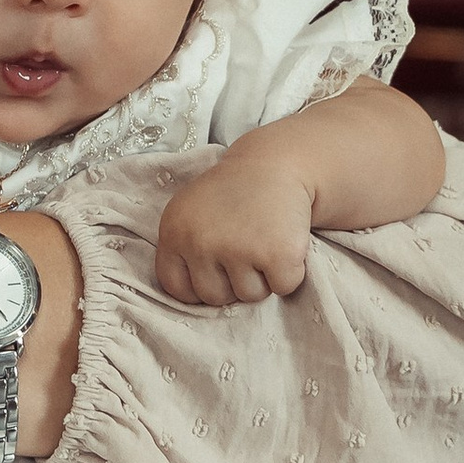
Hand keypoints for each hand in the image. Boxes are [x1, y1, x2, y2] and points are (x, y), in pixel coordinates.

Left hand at [154, 144, 316, 306]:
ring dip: (262, 276)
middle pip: (215, 297)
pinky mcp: (276, 255)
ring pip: (249, 295)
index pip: (177, 288)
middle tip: (245, 246)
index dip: (199, 286)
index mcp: (174, 233)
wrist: (275, 164)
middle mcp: (200, 242)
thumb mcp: (190, 214)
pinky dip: (289, 271)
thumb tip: (193, 298)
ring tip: (263, 239)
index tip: (216, 270)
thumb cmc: (232, 194)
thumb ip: (183, 250)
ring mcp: (238, 249)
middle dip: (233, 281)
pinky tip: (283, 240)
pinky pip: (282, 287)